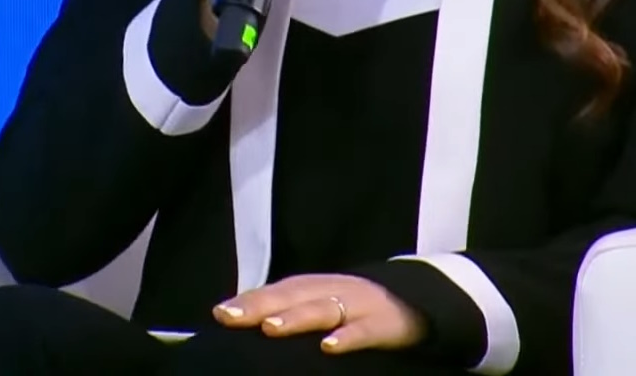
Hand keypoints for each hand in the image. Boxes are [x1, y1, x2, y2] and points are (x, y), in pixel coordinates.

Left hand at [213, 273, 425, 354]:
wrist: (415, 301)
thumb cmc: (354, 308)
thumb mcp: (321, 304)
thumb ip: (288, 311)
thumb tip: (244, 324)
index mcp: (312, 287)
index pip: (275, 291)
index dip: (249, 301)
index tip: (219, 313)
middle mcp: (330, 291)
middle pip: (291, 295)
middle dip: (260, 305)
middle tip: (231, 316)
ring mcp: (357, 305)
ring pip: (323, 309)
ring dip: (296, 318)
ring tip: (271, 327)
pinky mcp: (382, 323)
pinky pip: (363, 331)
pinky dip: (346, 337)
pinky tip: (329, 347)